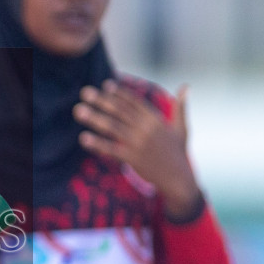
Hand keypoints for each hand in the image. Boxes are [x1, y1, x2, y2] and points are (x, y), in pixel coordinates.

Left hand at [75, 80, 200, 218]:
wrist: (178, 179)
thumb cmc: (178, 153)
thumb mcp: (182, 128)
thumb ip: (181, 107)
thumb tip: (186, 86)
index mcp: (156, 120)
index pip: (135, 102)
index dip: (120, 93)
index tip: (105, 84)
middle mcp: (146, 129)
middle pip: (120, 111)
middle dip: (101, 100)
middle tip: (84, 92)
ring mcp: (139, 143)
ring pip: (113, 127)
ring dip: (94, 118)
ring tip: (78, 110)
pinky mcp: (133, 159)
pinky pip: (111, 149)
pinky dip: (97, 143)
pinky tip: (83, 138)